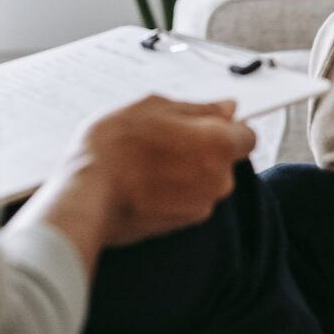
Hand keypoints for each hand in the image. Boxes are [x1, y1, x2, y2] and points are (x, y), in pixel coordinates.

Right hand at [11, 95, 254, 271]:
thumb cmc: (114, 148)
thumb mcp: (154, 108)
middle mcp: (219, 180)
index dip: (228, 127)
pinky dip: (173, 191)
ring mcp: (201, 206)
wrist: (86, 197)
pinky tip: (144, 181)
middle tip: (165, 138)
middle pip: (224, 159)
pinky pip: (187, 199)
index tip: (207, 123)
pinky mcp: (182, 225)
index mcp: (218, 145)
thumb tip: (227, 108)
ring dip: (187, 170)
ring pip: (205, 180)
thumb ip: (198, 108)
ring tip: (148, 160)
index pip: (247, 136)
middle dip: (203, 148)